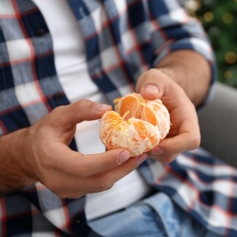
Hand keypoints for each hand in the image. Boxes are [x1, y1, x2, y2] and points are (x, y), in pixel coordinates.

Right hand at [2, 100, 146, 197]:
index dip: (106, 161)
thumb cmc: (45, 132)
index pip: (82, 166)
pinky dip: (113, 174)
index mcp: (51, 159)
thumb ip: (81, 109)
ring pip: (100, 185)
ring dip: (122, 172)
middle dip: (123, 168)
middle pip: (97, 181)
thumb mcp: (59, 115)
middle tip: (142, 154)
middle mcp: (57, 179)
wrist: (28, 156)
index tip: (128, 151)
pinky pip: (98, 185)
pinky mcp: (74, 192)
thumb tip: (107, 109)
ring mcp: (65, 190)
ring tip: (139, 156)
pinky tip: (125, 161)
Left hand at [136, 68, 200, 162]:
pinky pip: (148, 152)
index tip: (156, 146)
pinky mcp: (156, 144)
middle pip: (173, 153)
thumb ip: (154, 82)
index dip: (175, 146)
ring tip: (127, 140)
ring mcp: (168, 141)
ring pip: (160, 156)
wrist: (157, 90)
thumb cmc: (159, 83)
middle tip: (134, 145)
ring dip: (144, 152)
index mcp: (187, 120)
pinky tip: (123, 140)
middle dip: (154, 152)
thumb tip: (148, 93)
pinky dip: (137, 149)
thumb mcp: (156, 77)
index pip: (191, 140)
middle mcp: (180, 133)